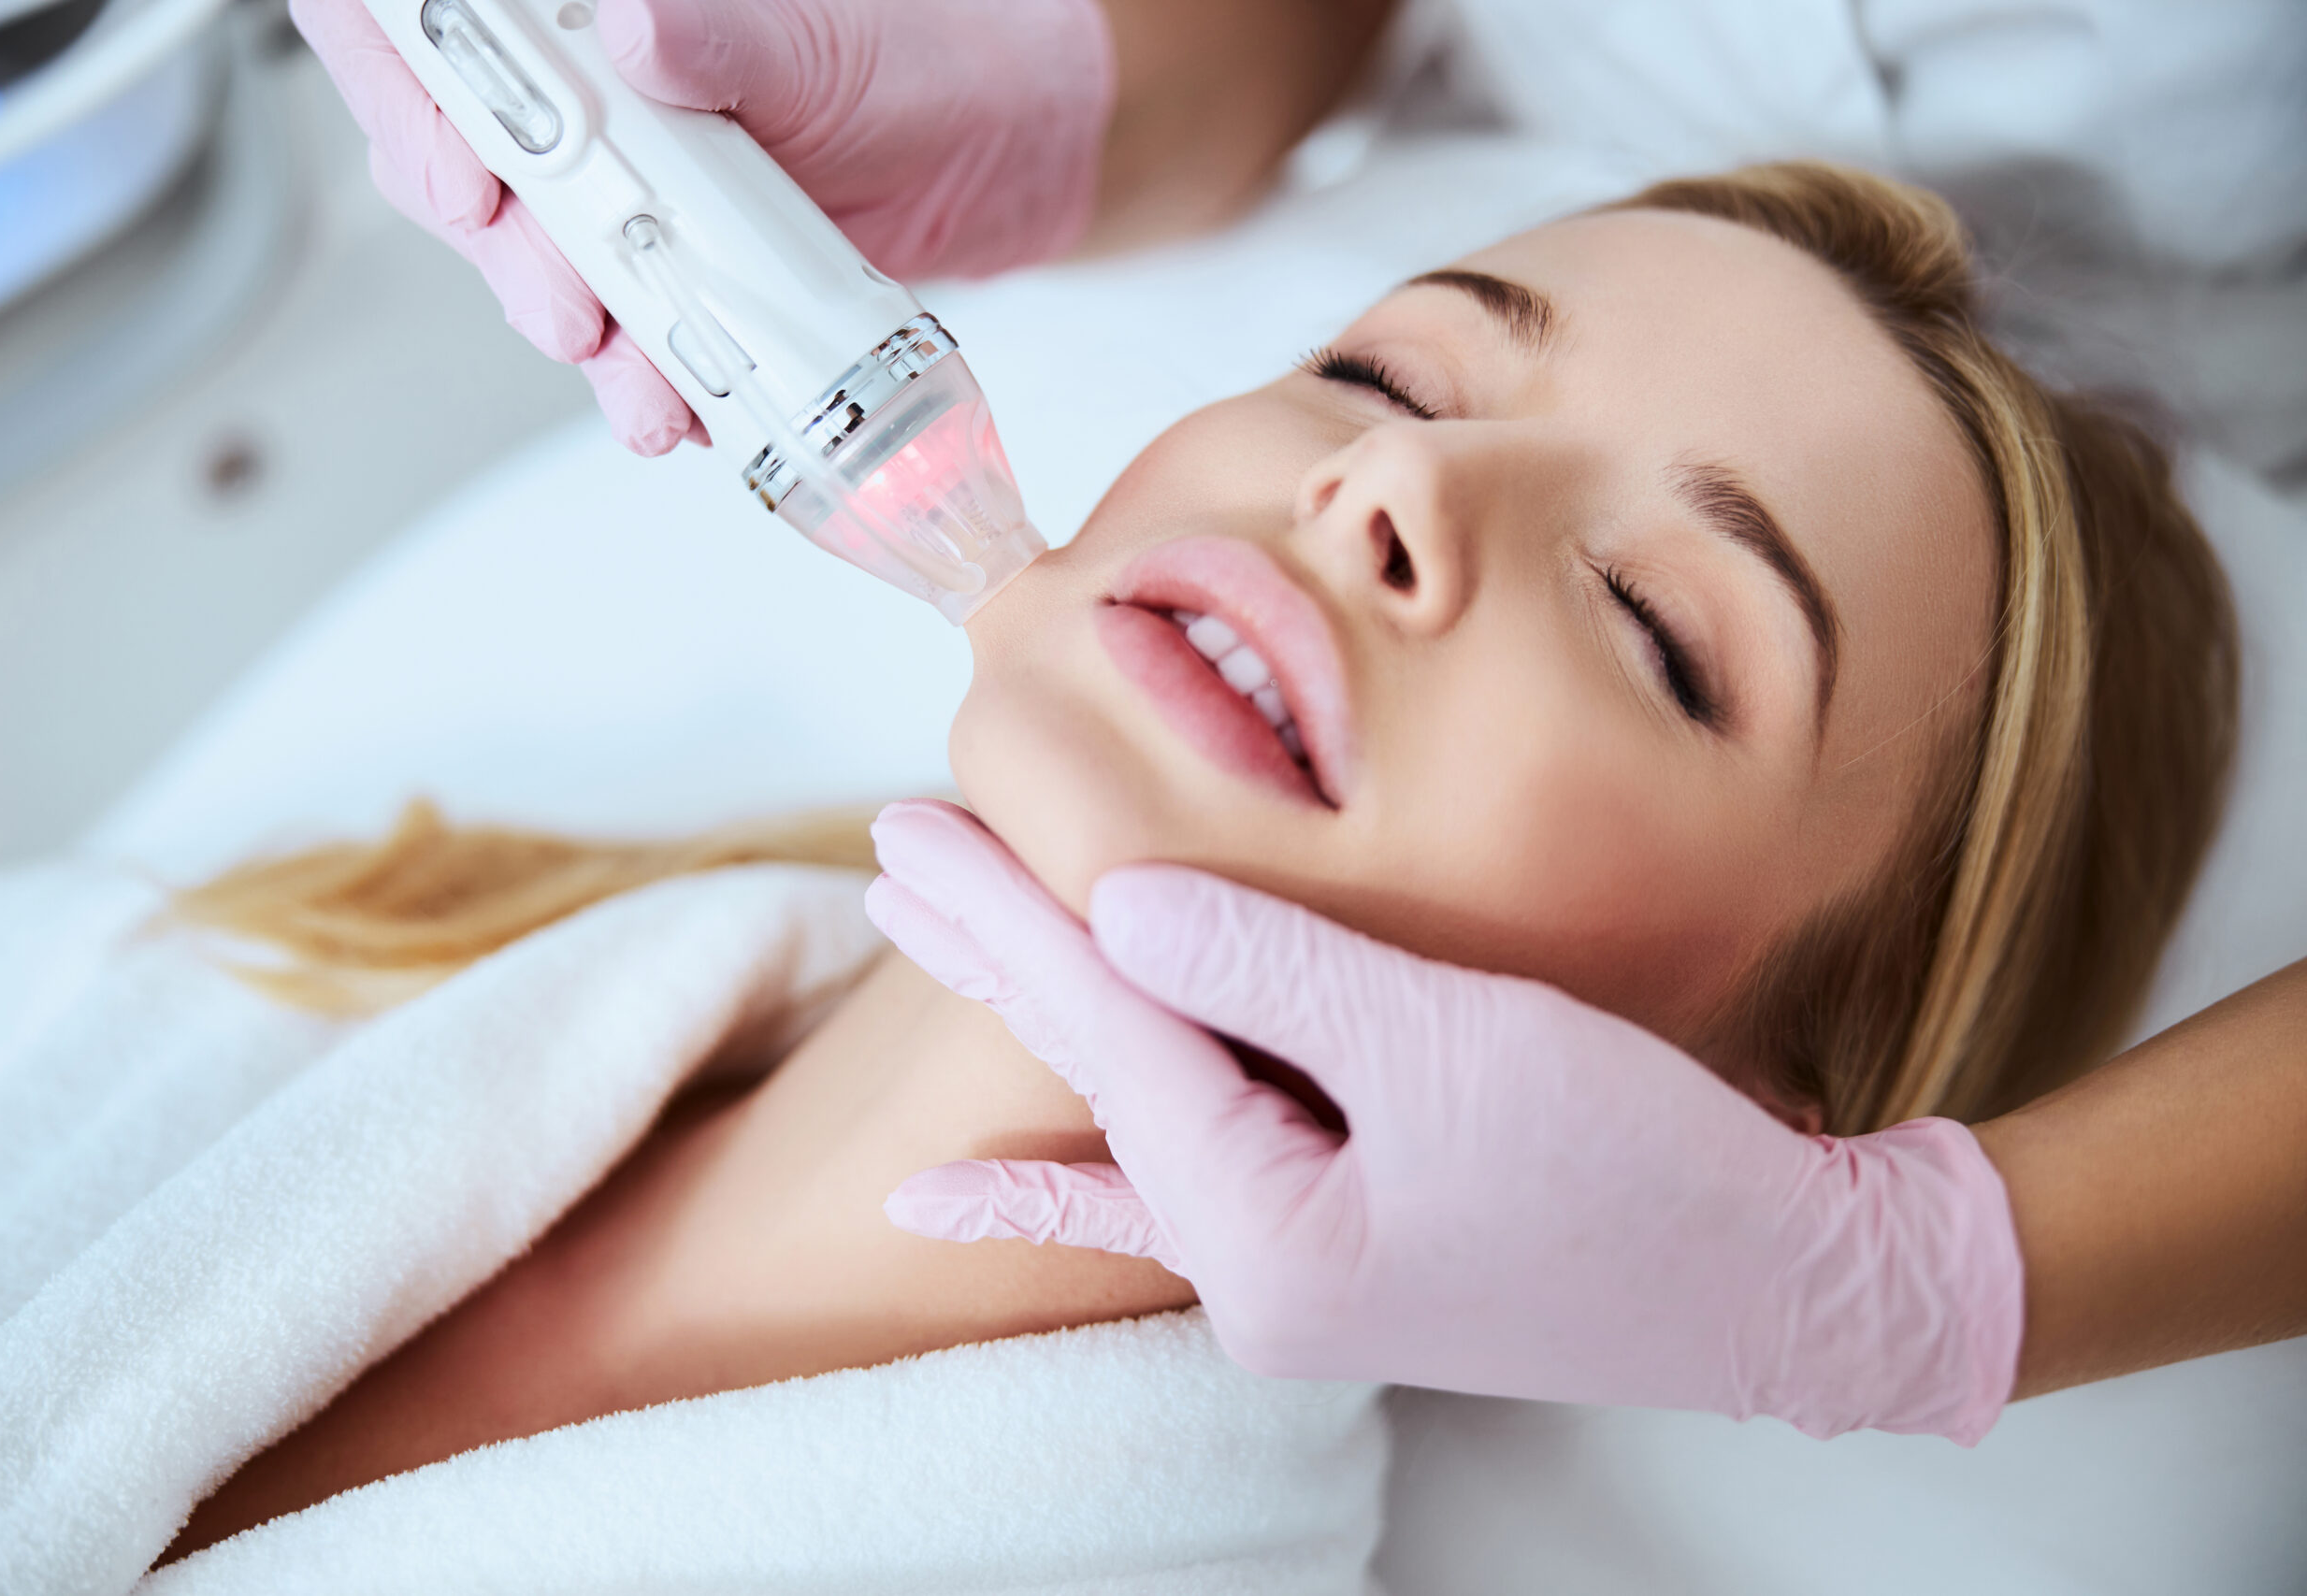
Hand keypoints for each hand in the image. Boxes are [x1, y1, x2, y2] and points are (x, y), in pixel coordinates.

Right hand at [290, 0, 1113, 452]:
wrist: (1005, 154)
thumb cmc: (923, 59)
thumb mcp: (825, 43)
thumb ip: (729, 37)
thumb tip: (640, 34)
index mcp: (586, 10)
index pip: (432, 25)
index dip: (405, 92)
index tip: (464, 175)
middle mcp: (585, 87)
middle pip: (456, 151)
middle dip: (501, 242)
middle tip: (565, 299)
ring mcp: (615, 179)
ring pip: (528, 255)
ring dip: (567, 327)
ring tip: (630, 372)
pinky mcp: (661, 263)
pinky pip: (614, 328)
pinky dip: (634, 377)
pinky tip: (667, 403)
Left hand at [865, 800, 2025, 1443]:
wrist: (1793, 1288)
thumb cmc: (1641, 1170)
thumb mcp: (1448, 1048)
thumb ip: (1270, 972)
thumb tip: (1117, 907)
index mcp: (1264, 1233)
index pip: (1112, 1034)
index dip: (1015, 915)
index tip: (916, 828)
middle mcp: (1250, 1273)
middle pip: (1096, 1075)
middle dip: (996, 957)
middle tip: (889, 858)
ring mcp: (1294, 1267)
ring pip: (1131, 1112)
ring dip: (1039, 1021)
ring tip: (927, 951)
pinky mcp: (1345, 1243)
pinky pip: (1178, 1194)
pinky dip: (1071, 1177)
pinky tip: (959, 1194)